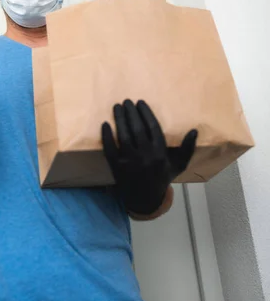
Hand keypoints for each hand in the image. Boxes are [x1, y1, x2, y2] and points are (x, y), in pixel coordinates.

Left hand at [102, 100, 196, 215]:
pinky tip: (105, 124)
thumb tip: (194, 131)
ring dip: (119, 119)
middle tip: (127, 101)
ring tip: (117, 107)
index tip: (140, 102)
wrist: (145, 199)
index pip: (152, 127)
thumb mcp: (179, 165)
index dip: (146, 113)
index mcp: (160, 153)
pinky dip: (107, 136)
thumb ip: (187, 148)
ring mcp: (129, 162)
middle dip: (131, 113)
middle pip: (137, 129)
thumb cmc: (162, 177)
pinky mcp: (116, 167)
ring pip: (123, 136)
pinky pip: (110, 149)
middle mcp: (145, 156)